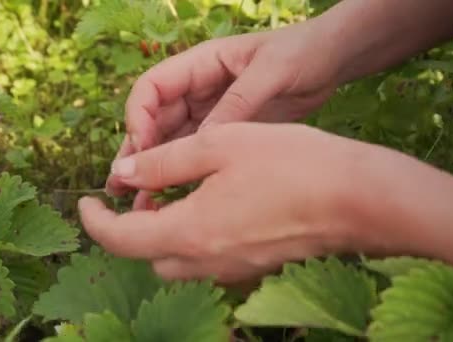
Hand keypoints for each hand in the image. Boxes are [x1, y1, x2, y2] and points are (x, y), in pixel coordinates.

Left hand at [82, 123, 373, 282]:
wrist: (358, 199)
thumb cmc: (290, 164)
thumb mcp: (219, 145)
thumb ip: (164, 163)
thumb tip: (123, 172)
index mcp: (189, 232)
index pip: (120, 239)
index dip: (94, 222)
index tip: (84, 203)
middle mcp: (206, 262)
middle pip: (147, 255)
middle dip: (131, 228)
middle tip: (138, 193)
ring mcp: (233, 270)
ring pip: (177, 261)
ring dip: (164, 234)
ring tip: (174, 196)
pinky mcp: (255, 267)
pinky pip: (209, 260)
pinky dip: (196, 238)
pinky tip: (215, 206)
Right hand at [106, 18, 341, 196]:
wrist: (332, 61)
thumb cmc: (301, 53)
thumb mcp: (269, 73)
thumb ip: (237, 104)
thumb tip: (204, 141)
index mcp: (200, 65)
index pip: (152, 88)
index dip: (139, 116)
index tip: (143, 146)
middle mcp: (198, 91)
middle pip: (154, 121)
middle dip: (137, 151)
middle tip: (120, 185)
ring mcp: (211, 113)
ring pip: (171, 143)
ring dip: (152, 168)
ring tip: (135, 200)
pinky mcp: (227, 134)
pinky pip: (197, 155)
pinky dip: (182, 175)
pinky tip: (172, 198)